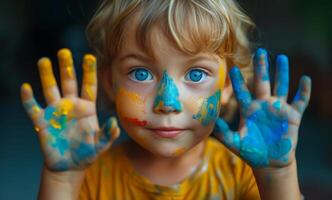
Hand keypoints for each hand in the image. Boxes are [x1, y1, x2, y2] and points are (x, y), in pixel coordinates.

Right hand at [20, 49, 119, 171]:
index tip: (89, 56)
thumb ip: (108, 134)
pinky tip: (26, 87)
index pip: (89, 86)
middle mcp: (71, 106)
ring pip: (50, 90)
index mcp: (87, 108)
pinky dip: (28, 99)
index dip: (89, 72)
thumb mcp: (101, 144)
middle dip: (66, 67)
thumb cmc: (88, 153)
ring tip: (44, 60)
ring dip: (46, 76)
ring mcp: (55, 112)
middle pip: (68, 82)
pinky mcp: (41, 122)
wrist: (70, 166)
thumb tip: (115, 123)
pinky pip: (33, 108)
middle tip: (64, 51)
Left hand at [214, 48, 310, 167]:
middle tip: (259, 51)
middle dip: (261, 67)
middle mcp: (263, 106)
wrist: (269, 162)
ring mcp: (278, 109)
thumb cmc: (251, 152)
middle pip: (262, 82)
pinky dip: (304, 91)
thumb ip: (223, 133)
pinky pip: (300, 101)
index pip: (242, 92)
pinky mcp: (293, 116)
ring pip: (281, 87)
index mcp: (249, 110)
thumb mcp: (235, 143)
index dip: (238, 81)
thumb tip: (211, 123)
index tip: (232, 69)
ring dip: (282, 73)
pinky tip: (305, 79)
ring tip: (281, 57)